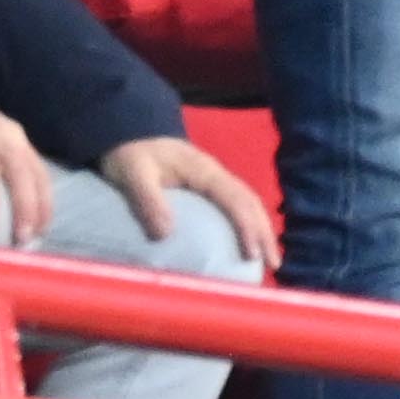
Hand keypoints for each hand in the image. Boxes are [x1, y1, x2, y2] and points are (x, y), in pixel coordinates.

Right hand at [0, 98, 53, 236]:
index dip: (44, 204)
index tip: (41, 233)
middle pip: (20, 172)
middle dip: (24, 206)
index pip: (39, 175)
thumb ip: (11, 170)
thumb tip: (21, 220)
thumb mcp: (0, 144)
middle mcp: (2, 135)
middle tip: (22, 238)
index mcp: (18, 141)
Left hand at [108, 130, 279, 271]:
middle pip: (250, 202)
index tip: (252, 255)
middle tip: (272, 265)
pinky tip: (247, 246)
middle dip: (264, 233)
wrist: (126, 133)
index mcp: (203, 170)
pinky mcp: (206, 189)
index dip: (247, 227)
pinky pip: (234, 206)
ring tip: (268, 262)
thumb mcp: (133, 173)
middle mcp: (215, 174)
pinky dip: (247, 226)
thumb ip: (148, 200)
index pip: (235, 199)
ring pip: (247, 204)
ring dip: (260, 230)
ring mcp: (213, 180)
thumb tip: (167, 234)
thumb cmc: (130, 154)